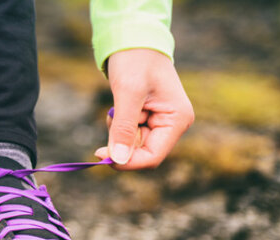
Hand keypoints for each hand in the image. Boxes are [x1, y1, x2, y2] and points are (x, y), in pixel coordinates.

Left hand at [95, 49, 193, 169]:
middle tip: (111, 117)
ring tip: (117, 106)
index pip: (153, 157)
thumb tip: (118, 160)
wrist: (133, 38)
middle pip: (142, 153)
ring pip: (133, 144)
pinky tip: (119, 106)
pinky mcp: (149, 119)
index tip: (102, 155)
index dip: (127, 162)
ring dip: (118, 132)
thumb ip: (123, 128)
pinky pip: (129, 134)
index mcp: (177, 120)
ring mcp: (162, 122)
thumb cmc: (134, 61)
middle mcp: (173, 124)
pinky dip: (118, 125)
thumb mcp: (127, 94)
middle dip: (121, 141)